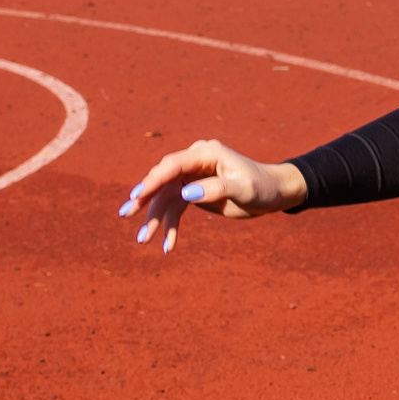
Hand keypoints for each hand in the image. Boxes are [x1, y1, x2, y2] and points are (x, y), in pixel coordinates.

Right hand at [119, 138, 305, 252]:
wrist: (272, 195)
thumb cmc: (261, 187)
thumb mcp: (242, 189)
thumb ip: (215, 189)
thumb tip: (185, 194)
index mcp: (205, 153)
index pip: (173, 165)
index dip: (154, 180)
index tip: (138, 195)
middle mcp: (195, 162)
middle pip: (163, 179)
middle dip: (145, 199)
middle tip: (126, 214)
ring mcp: (192, 177)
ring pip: (166, 197)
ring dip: (154, 218)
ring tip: (142, 240)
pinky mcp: (193, 192)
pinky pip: (175, 208)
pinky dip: (170, 226)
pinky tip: (167, 245)